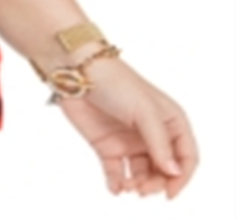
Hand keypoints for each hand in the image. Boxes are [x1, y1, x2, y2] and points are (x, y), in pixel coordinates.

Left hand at [56, 58, 197, 198]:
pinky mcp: (106, 146)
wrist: (78, 72)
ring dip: (138, 184)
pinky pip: (116, 171)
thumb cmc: (117, 83)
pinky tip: (115, 188)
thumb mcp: (145, 111)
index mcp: (171, 122)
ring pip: (141, 173)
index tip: (170, 192)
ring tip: (129, 187)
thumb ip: (159, 142)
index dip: (181, 176)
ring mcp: (129, 141)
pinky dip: (117, 183)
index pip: (186, 156)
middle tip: (143, 190)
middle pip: (164, 169)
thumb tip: (173, 172)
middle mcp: (152, 135)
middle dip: (157, 183)